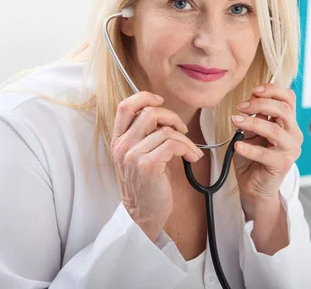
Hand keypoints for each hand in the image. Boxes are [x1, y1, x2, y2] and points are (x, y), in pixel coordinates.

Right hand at [110, 91, 203, 241]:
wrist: (143, 213)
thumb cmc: (146, 183)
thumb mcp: (139, 154)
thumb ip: (144, 134)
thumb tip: (163, 114)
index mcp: (118, 140)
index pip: (125, 106)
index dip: (144, 97)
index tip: (160, 102)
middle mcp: (122, 146)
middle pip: (149, 113)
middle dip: (172, 118)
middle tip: (182, 130)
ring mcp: (133, 155)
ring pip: (165, 130)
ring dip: (185, 139)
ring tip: (191, 151)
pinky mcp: (147, 165)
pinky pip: (173, 144)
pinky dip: (188, 149)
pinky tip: (191, 158)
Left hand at [231, 83, 302, 216]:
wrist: (254, 187)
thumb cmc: (252, 158)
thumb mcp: (252, 132)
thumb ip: (255, 117)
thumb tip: (251, 101)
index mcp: (288, 122)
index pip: (289, 98)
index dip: (273, 90)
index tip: (254, 91)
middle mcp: (293, 134)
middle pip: (283, 110)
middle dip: (260, 104)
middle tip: (241, 106)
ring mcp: (290, 150)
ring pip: (274, 130)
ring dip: (252, 123)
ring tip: (235, 121)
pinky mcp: (283, 164)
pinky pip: (265, 154)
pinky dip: (249, 148)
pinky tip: (237, 144)